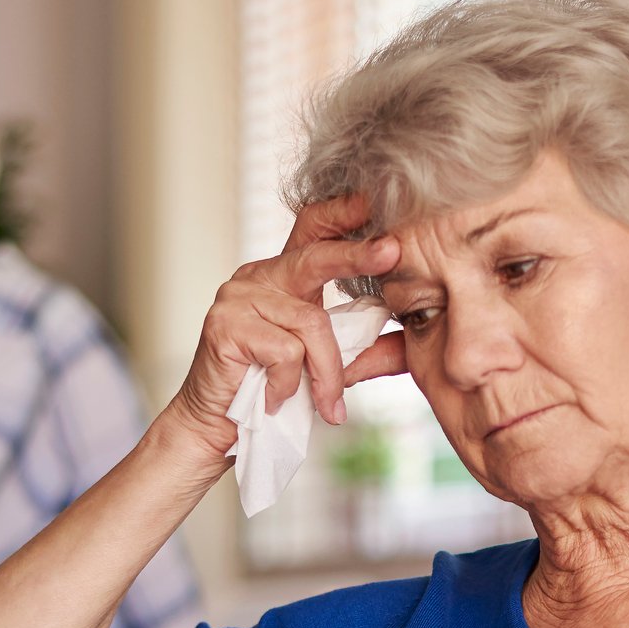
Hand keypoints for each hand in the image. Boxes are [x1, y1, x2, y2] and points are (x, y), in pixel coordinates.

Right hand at [160, 193, 408, 464]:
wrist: (215, 428)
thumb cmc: (268, 393)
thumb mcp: (319, 361)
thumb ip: (355, 342)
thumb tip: (414, 334)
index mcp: (281, 279)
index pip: (311, 230)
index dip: (341, 212)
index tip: (374, 200)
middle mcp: (256, 278)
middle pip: (315, 257)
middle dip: (357, 255)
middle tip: (392, 250)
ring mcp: (237, 298)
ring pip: (310, 323)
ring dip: (327, 372)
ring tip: (326, 404)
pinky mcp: (225, 326)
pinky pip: (285, 351)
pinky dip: (290, 384)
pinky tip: (275, 398)